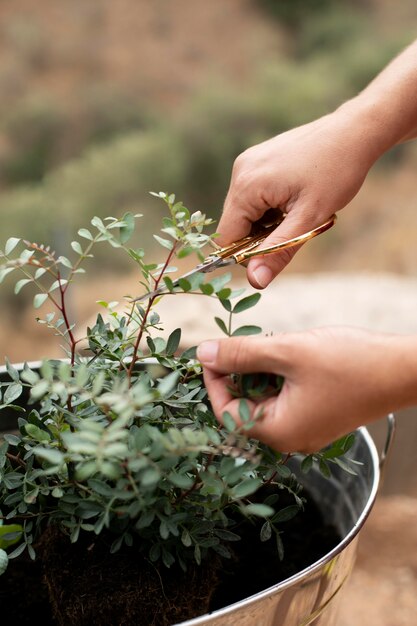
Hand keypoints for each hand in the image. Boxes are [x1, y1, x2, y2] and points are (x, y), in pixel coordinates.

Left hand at [197, 327, 411, 452]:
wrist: (402, 370)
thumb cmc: (348, 363)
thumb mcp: (288, 352)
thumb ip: (242, 354)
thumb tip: (203, 353)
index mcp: (278, 432)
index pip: (226, 412)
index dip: (214, 381)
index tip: (212, 351)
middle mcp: (289, 439)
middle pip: (245, 406)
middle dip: (241, 372)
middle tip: (249, 342)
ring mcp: (305, 429)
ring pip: (265, 399)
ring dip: (261, 371)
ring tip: (275, 345)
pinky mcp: (318, 417)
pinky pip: (285, 399)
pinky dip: (280, 376)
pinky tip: (291, 355)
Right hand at [218, 108, 380, 288]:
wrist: (354, 132)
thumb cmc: (336, 172)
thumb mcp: (309, 219)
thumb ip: (278, 251)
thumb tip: (254, 282)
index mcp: (247, 185)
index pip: (227, 237)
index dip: (247, 254)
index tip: (277, 252)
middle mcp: (241, 170)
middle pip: (235, 224)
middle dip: (260, 236)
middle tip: (296, 227)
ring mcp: (248, 162)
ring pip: (245, 211)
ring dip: (267, 222)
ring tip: (298, 210)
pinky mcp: (258, 159)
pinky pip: (253, 195)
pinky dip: (269, 207)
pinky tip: (294, 198)